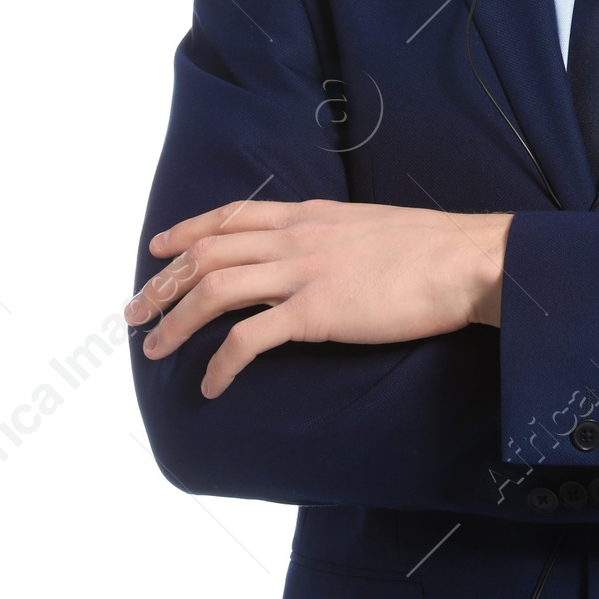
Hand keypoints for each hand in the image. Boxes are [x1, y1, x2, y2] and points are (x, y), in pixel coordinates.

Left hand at [124, 199, 512, 397]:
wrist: (463, 260)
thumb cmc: (429, 247)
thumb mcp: (368, 224)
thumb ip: (332, 234)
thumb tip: (316, 251)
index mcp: (309, 214)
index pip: (231, 216)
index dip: (186, 231)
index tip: (158, 248)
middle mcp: (296, 236)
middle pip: (208, 252)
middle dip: (163, 282)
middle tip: (135, 313)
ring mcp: (303, 272)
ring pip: (216, 289)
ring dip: (176, 321)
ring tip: (154, 348)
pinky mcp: (316, 312)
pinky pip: (250, 339)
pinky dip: (220, 363)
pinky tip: (211, 385)